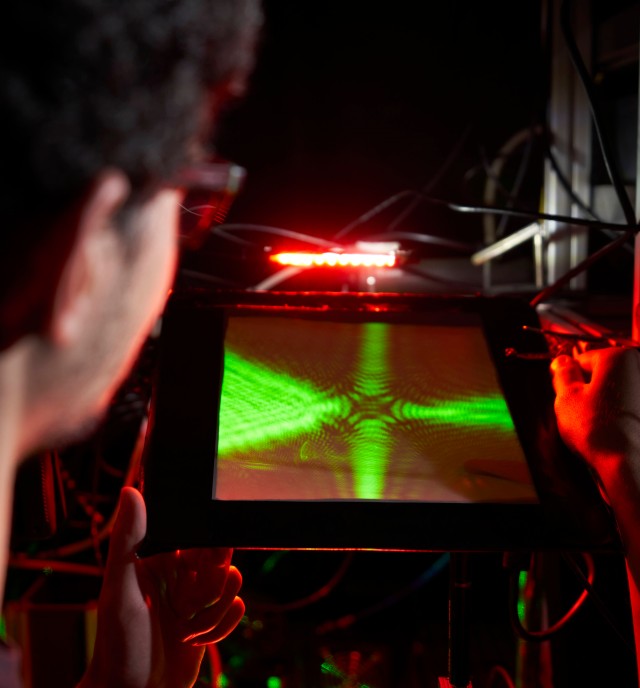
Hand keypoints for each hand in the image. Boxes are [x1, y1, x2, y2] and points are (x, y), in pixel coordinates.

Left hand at [79, 487, 244, 687]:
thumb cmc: (117, 645)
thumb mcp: (120, 590)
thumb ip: (128, 540)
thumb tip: (131, 491)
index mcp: (158, 558)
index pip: (195, 532)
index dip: (209, 540)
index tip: (214, 551)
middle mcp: (178, 575)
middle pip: (218, 557)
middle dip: (216, 579)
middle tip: (200, 598)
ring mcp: (194, 599)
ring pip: (230, 584)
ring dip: (217, 608)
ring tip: (191, 627)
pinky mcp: (207, 621)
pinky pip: (233, 611)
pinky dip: (222, 626)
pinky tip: (202, 638)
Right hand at [550, 347, 639, 487]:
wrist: (631, 464)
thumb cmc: (596, 429)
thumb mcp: (567, 397)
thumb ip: (563, 374)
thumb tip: (561, 361)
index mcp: (618, 357)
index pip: (583, 360)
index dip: (570, 381)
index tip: (569, 400)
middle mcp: (639, 367)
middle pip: (604, 374)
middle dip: (590, 391)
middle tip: (582, 414)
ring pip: (617, 391)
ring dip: (606, 404)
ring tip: (598, 426)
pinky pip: (629, 407)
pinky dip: (620, 416)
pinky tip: (614, 431)